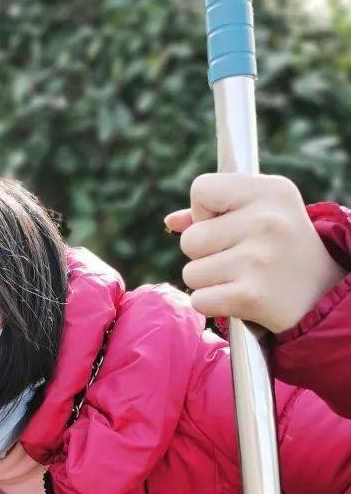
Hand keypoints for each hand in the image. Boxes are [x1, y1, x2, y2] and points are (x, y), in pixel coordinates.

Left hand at [163, 173, 347, 335]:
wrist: (322, 293)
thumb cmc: (281, 249)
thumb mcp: (260, 214)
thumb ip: (214, 212)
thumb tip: (170, 221)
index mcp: (270, 191)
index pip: (201, 189)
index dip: (205, 212)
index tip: (228, 225)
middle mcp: (266, 220)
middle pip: (190, 238)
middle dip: (204, 254)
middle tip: (238, 258)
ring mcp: (258, 259)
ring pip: (190, 272)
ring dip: (208, 281)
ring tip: (241, 278)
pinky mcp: (250, 295)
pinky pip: (199, 300)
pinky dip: (213, 304)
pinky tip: (239, 298)